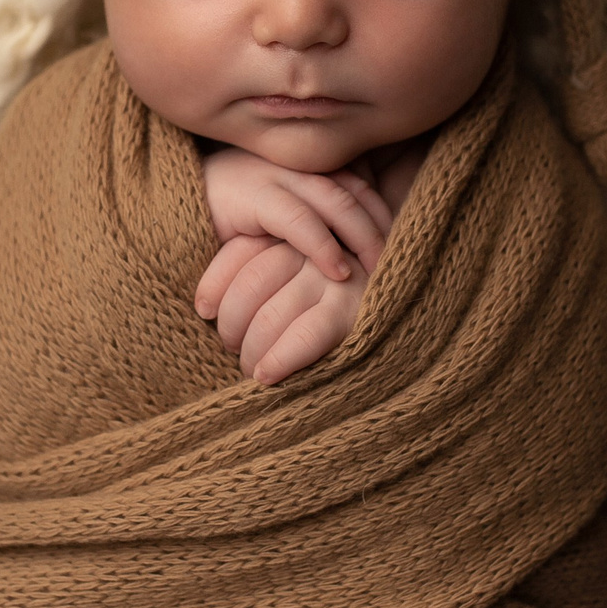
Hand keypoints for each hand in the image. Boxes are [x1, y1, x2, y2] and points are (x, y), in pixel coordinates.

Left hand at [195, 238, 367, 384]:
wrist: (402, 318)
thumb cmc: (329, 306)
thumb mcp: (292, 277)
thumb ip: (257, 273)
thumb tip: (204, 306)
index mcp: (298, 232)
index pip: (240, 251)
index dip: (213, 284)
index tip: (204, 310)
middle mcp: (317, 248)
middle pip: (251, 283)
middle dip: (231, 324)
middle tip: (232, 347)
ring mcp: (337, 276)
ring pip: (271, 314)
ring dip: (251, 349)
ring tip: (249, 367)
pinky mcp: (353, 307)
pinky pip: (304, 335)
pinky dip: (279, 358)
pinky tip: (265, 374)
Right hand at [199, 149, 390, 283]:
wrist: (172, 206)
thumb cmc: (230, 216)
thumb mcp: (278, 214)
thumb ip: (312, 215)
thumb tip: (356, 244)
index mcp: (305, 161)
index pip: (361, 183)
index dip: (384, 215)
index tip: (403, 245)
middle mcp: (295, 162)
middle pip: (356, 191)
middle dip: (381, 228)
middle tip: (400, 263)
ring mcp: (275, 175)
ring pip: (337, 202)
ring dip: (363, 238)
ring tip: (378, 270)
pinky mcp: (253, 196)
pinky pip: (299, 221)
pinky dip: (323, 246)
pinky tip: (337, 270)